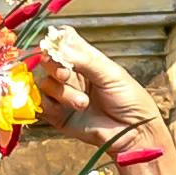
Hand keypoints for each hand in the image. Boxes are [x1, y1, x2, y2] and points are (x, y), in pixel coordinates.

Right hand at [29, 26, 175, 174]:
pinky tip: (68, 109)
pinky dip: (50, 105)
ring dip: (62, 92)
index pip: (63, 42)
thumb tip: (61, 45)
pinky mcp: (58, 115)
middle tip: (65, 74)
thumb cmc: (129, 100)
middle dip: (54, 66)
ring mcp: (64, 94)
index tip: (57, 47)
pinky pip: (42, 105)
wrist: (134, 132)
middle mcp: (72, 75)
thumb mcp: (111, 74)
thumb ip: (85, 60)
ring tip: (83, 103)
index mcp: (86, 60)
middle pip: (47, 61)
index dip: (56, 41)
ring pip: (45, 83)